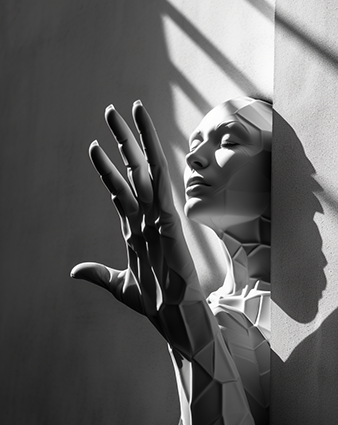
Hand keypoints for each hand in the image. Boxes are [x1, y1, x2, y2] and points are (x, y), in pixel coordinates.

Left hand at [71, 101, 201, 332]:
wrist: (174, 313)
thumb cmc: (154, 301)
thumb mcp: (119, 285)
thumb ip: (98, 274)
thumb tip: (76, 271)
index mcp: (135, 228)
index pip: (120, 189)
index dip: (108, 167)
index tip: (96, 146)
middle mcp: (146, 214)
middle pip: (132, 169)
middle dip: (122, 140)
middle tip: (111, 111)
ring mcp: (158, 213)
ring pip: (144, 168)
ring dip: (133, 138)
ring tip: (122, 111)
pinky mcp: (168, 215)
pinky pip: (158, 180)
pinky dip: (151, 155)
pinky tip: (143, 134)